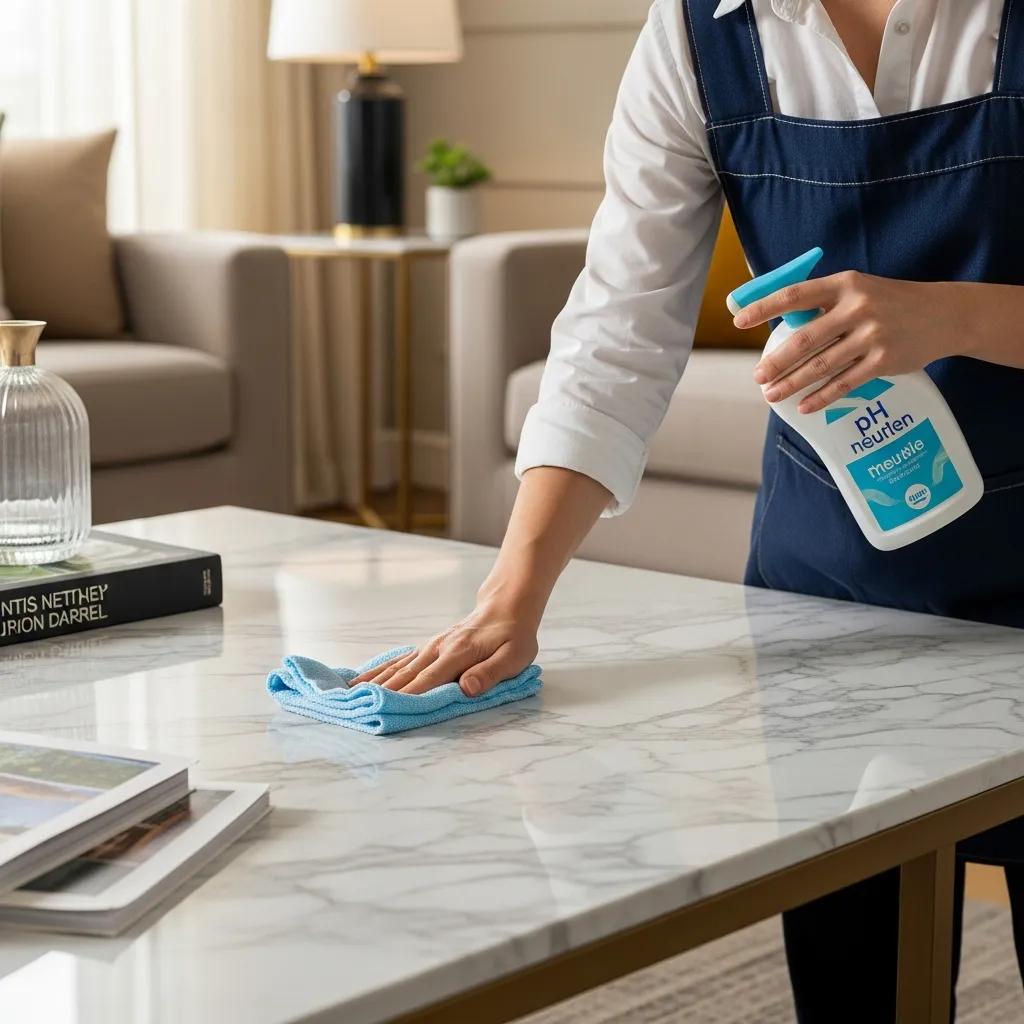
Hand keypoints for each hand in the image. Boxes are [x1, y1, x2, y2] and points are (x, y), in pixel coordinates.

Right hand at [349, 599, 538, 696]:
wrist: (505, 607)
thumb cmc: (513, 636)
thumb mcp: (514, 657)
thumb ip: (490, 673)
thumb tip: (465, 688)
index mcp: (458, 654)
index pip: (428, 681)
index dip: (406, 698)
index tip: (383, 712)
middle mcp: (437, 649)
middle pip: (405, 676)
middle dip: (380, 695)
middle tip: (355, 712)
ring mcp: (429, 647)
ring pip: (396, 667)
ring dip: (372, 683)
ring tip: (346, 697)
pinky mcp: (427, 648)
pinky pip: (398, 660)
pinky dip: (377, 671)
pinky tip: (360, 680)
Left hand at [732, 272, 977, 412]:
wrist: (943, 314)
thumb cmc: (888, 301)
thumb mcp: (857, 289)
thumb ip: (823, 303)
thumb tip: (779, 325)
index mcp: (844, 284)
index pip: (794, 295)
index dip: (763, 308)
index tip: (738, 322)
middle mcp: (856, 308)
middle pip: (804, 339)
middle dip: (776, 362)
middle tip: (757, 376)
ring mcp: (871, 336)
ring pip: (820, 365)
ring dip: (792, 383)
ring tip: (772, 395)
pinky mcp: (883, 361)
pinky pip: (844, 383)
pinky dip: (821, 397)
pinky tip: (803, 406)